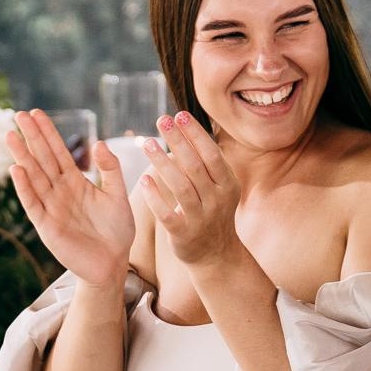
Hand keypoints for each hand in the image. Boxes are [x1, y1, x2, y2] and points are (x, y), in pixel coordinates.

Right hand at [6, 108, 135, 284]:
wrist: (113, 263)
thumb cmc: (116, 230)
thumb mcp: (118, 195)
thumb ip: (110, 170)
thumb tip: (99, 143)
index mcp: (75, 182)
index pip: (58, 152)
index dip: (47, 133)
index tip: (36, 113)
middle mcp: (59, 191)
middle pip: (42, 159)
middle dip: (31, 137)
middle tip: (18, 115)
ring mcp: (51, 207)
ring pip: (33, 177)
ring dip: (22, 156)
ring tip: (11, 136)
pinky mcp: (47, 226)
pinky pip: (33, 203)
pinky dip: (25, 187)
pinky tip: (16, 169)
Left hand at [135, 112, 243, 269]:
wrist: (216, 255)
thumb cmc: (212, 213)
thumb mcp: (220, 188)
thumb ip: (207, 163)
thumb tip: (187, 127)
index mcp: (227, 185)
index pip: (212, 154)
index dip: (196, 134)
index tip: (180, 115)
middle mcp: (216, 200)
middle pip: (195, 166)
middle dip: (178, 141)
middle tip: (161, 120)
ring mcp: (201, 218)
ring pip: (181, 187)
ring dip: (163, 163)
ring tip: (147, 143)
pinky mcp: (184, 234)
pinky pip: (167, 214)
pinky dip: (155, 197)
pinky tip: (143, 179)